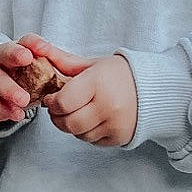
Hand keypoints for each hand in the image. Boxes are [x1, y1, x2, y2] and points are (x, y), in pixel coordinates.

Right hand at [0, 38, 49, 126]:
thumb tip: (77, 69)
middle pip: (5, 54)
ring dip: (10, 90)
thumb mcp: (35, 71)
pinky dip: (5, 109)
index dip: (33, 43)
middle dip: (15, 55)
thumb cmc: (20, 80)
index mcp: (15, 50)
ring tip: (24, 100)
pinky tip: (17, 114)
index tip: (43, 48)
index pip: (24, 41)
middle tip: (27, 59)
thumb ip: (52, 67)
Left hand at [20, 36, 138, 147]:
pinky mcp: (119, 137)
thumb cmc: (119, 74)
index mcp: (98, 83)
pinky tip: (93, 119)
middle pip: (68, 123)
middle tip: (60, 109)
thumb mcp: (91, 64)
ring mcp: (115, 124)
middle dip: (58, 117)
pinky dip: (87, 133)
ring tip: (79, 111)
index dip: (52, 103)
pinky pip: (92, 141)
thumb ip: (63, 61)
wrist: (153, 87)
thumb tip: (38, 50)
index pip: (63, 102)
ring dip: (72, 126)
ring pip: (78, 135)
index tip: (52, 99)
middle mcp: (107, 106)